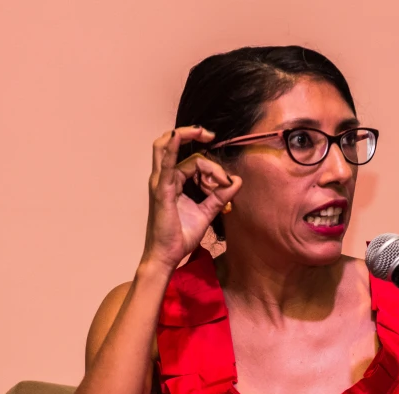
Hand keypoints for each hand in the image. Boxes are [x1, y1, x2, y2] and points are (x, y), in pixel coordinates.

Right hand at [140, 126, 241, 271]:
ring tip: (203, 133)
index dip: (213, 168)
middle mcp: (164, 179)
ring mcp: (161, 183)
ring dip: (186, 137)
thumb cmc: (181, 235)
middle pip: (173, 144)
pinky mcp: (162, 191)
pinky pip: (165, 165)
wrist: (168, 256)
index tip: (226, 183)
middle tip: (210, 134)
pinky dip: (171, 148)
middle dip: (190, 133)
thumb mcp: (207, 212)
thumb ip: (221, 196)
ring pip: (173, 150)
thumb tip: (237, 180)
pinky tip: (177, 136)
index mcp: (173, 182)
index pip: (194, 161)